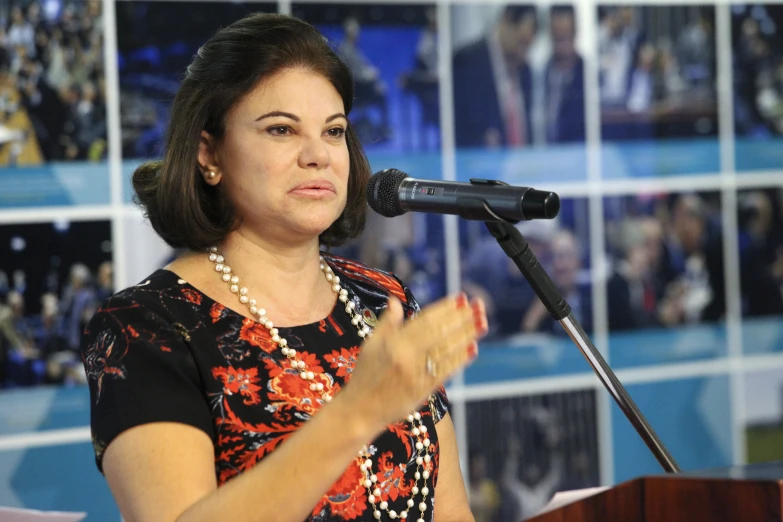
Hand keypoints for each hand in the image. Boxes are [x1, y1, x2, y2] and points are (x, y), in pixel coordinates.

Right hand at [338, 293, 486, 432]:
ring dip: (467, 335)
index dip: (445, 308)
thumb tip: (395, 300)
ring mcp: (416, 373)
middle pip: (440, 332)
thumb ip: (386, 323)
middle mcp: (406, 356)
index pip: (425, 320)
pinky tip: (473, 348)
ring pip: (446, 349)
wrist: (360, 410)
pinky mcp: (423, 390)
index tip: (461, 298)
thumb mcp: (371, 345)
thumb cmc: (365, 375)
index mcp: (393, 342)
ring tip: (482, 322)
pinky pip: (446, 370)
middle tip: (479, 306)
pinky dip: (460, 359)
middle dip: (461, 317)